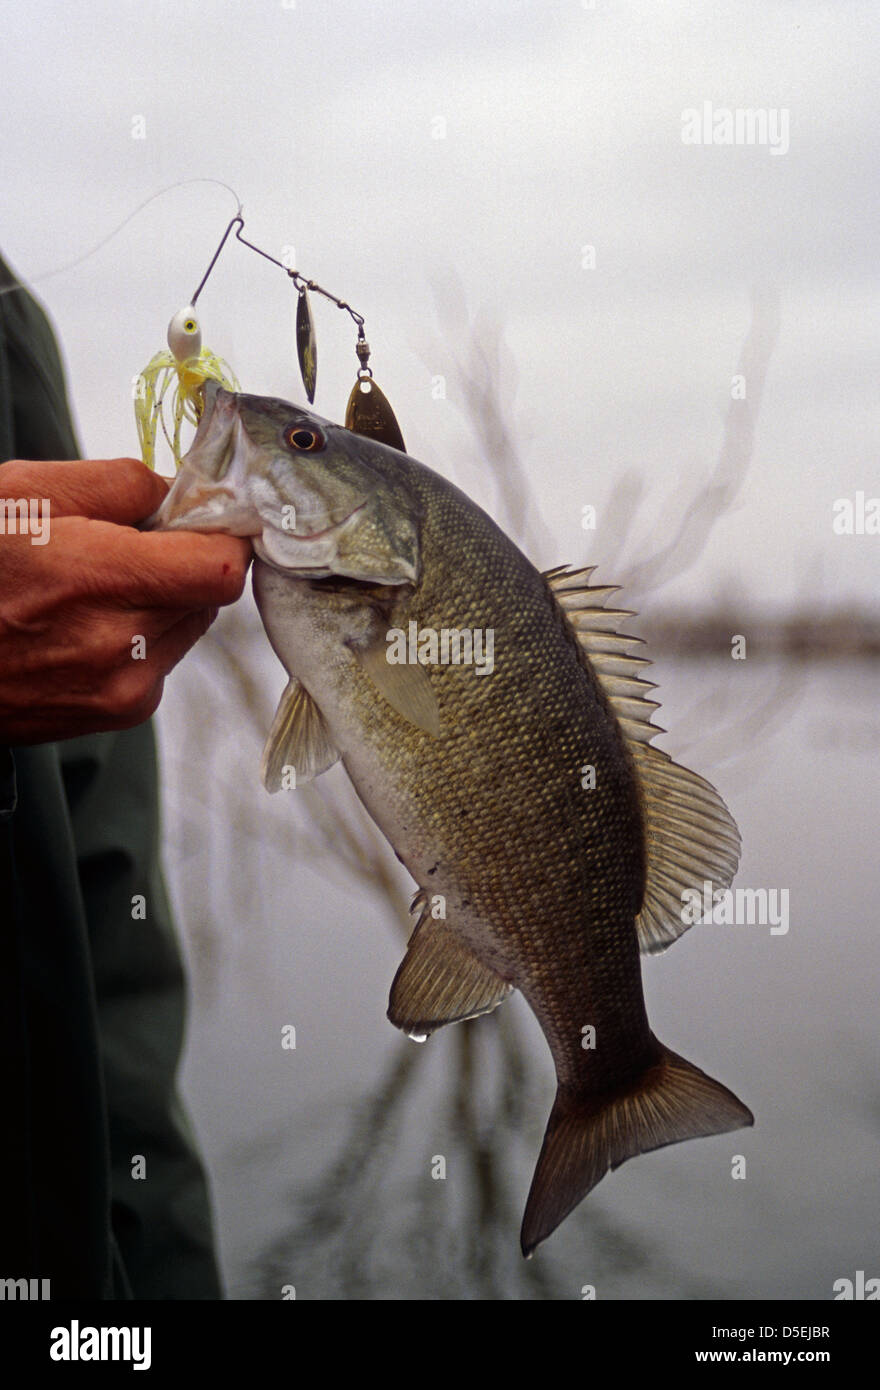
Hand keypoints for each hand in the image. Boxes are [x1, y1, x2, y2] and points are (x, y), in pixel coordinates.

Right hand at [0, 457, 250, 743]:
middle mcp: (119, 645)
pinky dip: (142, 638)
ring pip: (189, 626)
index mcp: (95, 579)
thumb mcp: (23, 493)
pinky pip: (162, 661)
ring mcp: (123, 688)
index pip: (220, 567)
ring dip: (163, 601)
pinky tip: (85, 628)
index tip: (198, 517)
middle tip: (128, 547)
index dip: (220, 535)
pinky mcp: (120, 713)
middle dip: (183, 563)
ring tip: (95, 590)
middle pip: (210, 595)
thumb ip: (117, 483)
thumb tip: (177, 491)